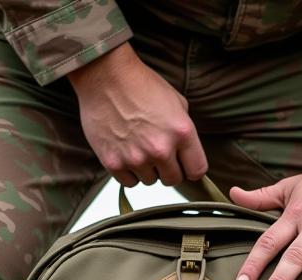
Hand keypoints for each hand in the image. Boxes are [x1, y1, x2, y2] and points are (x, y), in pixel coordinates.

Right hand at [67, 43, 207, 186]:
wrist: (104, 75)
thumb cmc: (140, 84)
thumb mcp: (175, 101)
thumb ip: (184, 130)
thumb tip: (186, 151)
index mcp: (181, 132)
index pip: (197, 171)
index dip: (190, 168)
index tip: (183, 164)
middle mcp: (160, 149)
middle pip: (173, 180)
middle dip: (167, 169)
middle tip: (156, 152)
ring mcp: (136, 158)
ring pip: (150, 181)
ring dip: (146, 168)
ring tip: (137, 146)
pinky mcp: (114, 163)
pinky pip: (129, 181)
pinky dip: (128, 171)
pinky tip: (124, 152)